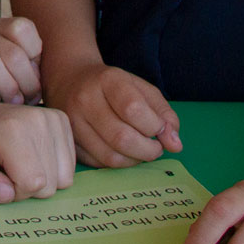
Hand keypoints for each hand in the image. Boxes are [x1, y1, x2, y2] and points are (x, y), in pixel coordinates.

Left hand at [0, 84, 74, 203]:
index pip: (32, 185)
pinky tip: (29, 156)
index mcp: (12, 131)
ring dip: (40, 178)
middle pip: (50, 184)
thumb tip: (8, 194)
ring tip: (15, 161)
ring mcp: (53, 118)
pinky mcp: (61, 121)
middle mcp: (39, 121)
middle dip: (26, 186)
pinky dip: (51, 168)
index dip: (13, 192)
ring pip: (63, 178)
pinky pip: (69, 166)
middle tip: (3, 168)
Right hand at [44, 60, 181, 167]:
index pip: (133, 109)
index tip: (160, 129)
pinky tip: (124, 152)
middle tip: (156, 147)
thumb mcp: (142, 89)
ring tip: (141, 151)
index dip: (153, 126)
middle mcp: (85, 100)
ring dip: (135, 160)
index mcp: (107, 80)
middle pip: (122, 138)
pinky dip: (118, 163)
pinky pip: (99, 164)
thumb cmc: (112, 86)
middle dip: (148, 150)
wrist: (70, 79)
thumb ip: (164, 114)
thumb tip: (175, 145)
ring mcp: (72, 123)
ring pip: (110, 156)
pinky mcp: (69, 142)